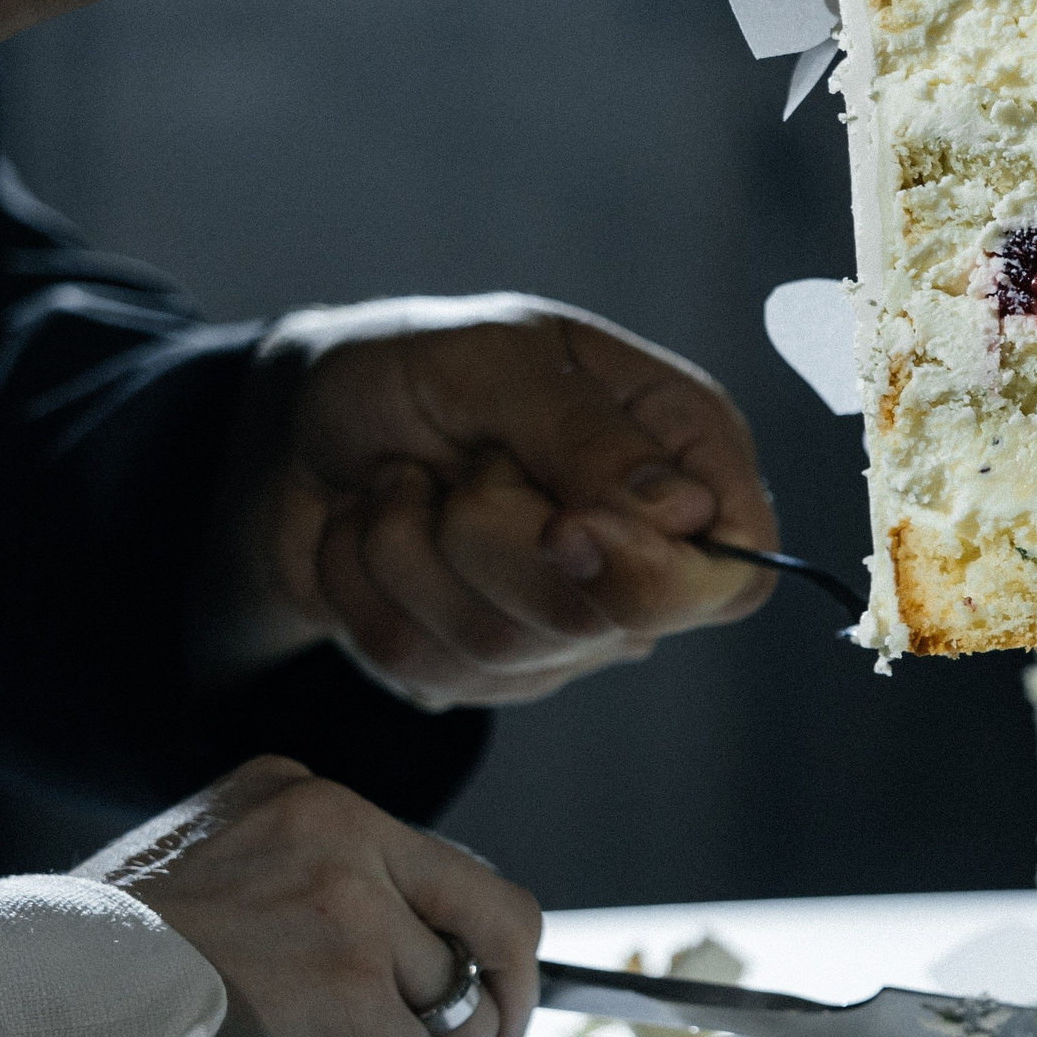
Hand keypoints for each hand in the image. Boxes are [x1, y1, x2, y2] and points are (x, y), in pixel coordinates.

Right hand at [80, 755, 543, 1036]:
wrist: (30, 1002)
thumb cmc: (96, 963)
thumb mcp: (207, 873)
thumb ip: (300, 889)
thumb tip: (398, 961)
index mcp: (307, 797)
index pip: (447, 871)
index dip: (468, 951)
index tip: (459, 1004)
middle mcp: (344, 830)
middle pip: (504, 920)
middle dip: (504, 1008)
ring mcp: (353, 909)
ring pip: (461, 1015)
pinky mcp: (348, 992)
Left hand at [197, 292, 777, 707]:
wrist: (300, 423)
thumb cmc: (416, 367)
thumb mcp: (495, 362)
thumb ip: (586, 434)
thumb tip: (685, 513)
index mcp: (684, 454)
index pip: (735, 572)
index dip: (656, 575)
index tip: (564, 527)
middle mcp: (643, 547)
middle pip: (608, 622)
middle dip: (492, 540)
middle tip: (457, 463)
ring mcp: (569, 619)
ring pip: (505, 651)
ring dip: (410, 555)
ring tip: (396, 485)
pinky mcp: (489, 667)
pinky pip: (430, 674)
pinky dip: (367, 591)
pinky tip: (370, 534)